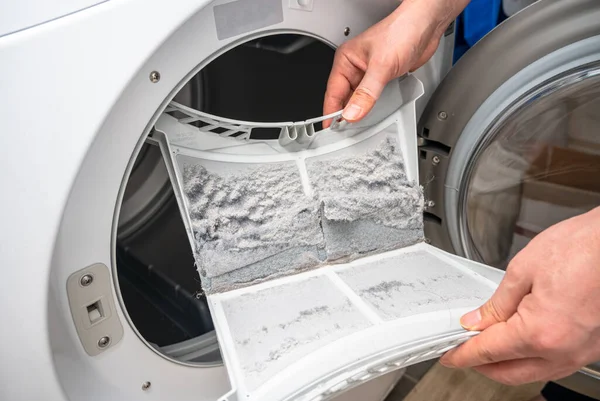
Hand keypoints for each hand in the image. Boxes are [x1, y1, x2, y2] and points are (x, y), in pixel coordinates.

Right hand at [323, 0, 468, 126]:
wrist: (426, 25)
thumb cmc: (402, 31)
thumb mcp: (381, 66)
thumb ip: (366, 93)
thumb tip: (352, 113)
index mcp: (346, 60)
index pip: (333, 92)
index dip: (331, 112)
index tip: (331, 130)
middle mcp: (355, 67)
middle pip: (344, 98)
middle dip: (346, 115)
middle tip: (347, 133)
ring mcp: (369, 74)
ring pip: (359, 100)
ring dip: (360, 111)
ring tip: (361, 126)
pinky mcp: (383, 78)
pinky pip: (373, 98)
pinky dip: (373, 108)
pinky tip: (375, 115)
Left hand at [440, 207, 599, 384]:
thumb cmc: (584, 248)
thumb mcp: (523, 270)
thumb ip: (496, 303)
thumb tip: (477, 322)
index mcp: (540, 333)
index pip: (488, 352)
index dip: (462, 354)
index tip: (449, 355)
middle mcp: (563, 351)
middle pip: (509, 372)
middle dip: (481, 364)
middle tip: (462, 349)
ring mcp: (582, 353)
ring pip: (532, 373)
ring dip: (506, 364)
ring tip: (487, 343)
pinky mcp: (592, 347)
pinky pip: (554, 364)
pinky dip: (531, 359)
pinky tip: (519, 342)